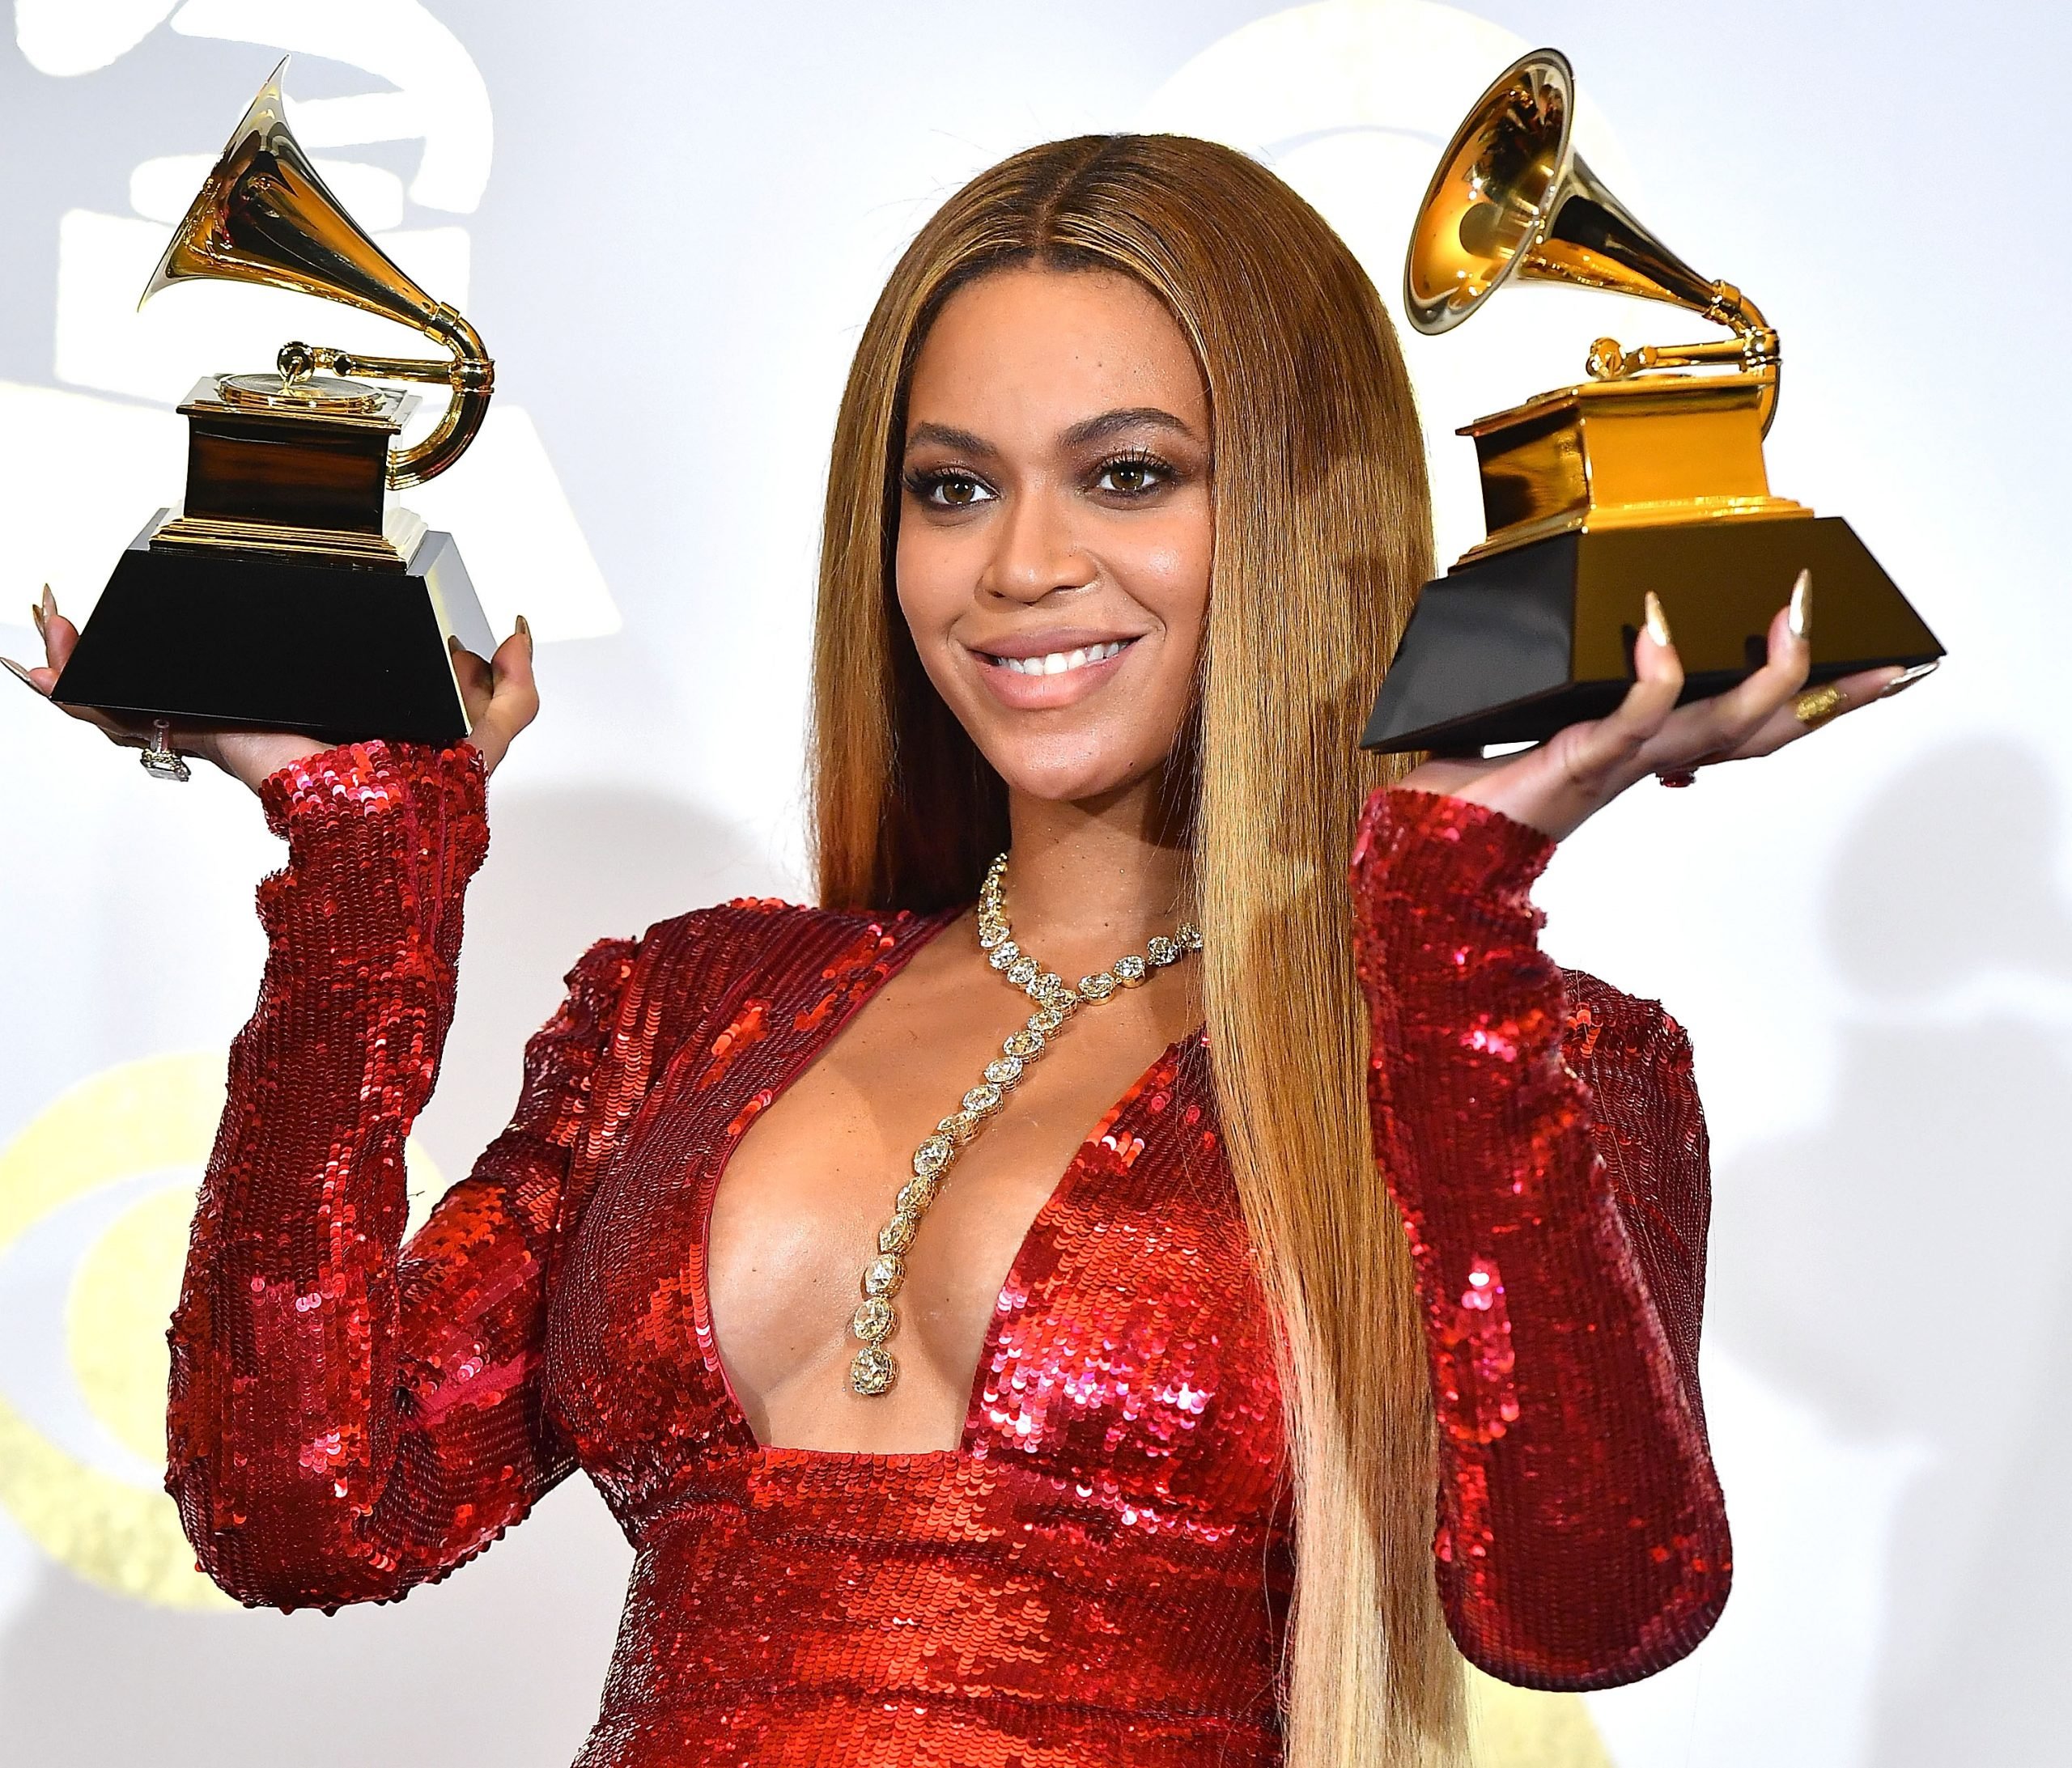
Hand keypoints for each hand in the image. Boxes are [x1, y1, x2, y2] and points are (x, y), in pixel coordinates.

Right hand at [5, 587, 537, 794]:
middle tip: (95, 609)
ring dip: (95, 653)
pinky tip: (49, 661)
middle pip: (197, 666)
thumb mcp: (487, 732)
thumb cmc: (431, 800)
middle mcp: (275, 712)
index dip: (237, 625)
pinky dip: (84, 688)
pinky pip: (136, 715)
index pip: (276, 657)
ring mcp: (236, 725)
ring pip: (152, 686)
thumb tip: (518, 631)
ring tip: (50, 625)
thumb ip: (512, 686)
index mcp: (329, 703)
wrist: (390, 836)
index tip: (209, 589)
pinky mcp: (214, 734)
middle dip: (143, 639)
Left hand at [1399, 570, 1932, 841]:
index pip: (1748, 726)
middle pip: (1765, 730)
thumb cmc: (1475, 791)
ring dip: (1767, 674)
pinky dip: (1655, 674)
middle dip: (1832, 697)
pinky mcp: (1581, 758)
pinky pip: (1634, 716)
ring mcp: (1621, 760)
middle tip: (1887, 658)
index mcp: (1646, 748)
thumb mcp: (1533, 724)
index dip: (1816, 702)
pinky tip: (1658, 628)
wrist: (1430, 849)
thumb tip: (1574, 639)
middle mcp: (1648, 757)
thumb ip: (1562, 692)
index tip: (1878, 672)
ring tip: (1790, 614)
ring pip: (1723, 725)